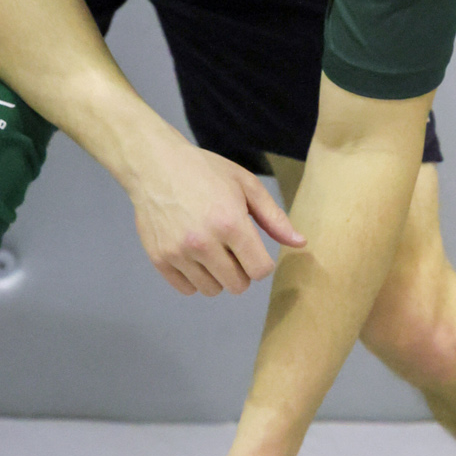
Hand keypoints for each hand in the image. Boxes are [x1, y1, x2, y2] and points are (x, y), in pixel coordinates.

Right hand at [130, 135, 304, 296]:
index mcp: (230, 223)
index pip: (260, 270)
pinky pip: (186, 289)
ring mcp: (178, 252)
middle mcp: (203, 242)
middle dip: (242, 271)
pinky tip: (193, 256)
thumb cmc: (204, 171)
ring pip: (212, 290)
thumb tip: (300, 243)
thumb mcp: (245, 185)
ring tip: (212, 250)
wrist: (155, 164)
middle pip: (238, 285)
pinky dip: (194, 278)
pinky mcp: (159, 258)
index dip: (263, 263)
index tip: (255, 251)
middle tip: (232, 250)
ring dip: (217, 276)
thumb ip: (274, 218)